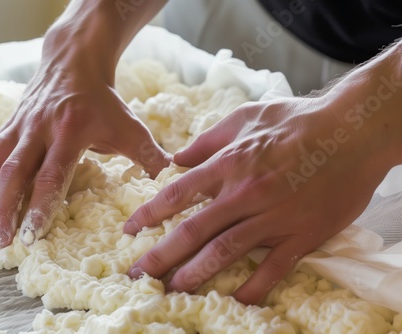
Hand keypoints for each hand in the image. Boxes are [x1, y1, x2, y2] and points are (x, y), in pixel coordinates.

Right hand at [0, 58, 169, 247]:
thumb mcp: (131, 126)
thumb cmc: (105, 101)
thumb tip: (175, 185)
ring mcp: (20, 126)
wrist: (75, 62)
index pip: (52, 174)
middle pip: (16, 172)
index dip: (40, 206)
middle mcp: (40, 129)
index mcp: (72, 131)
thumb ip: (150, 156)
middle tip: (6, 243)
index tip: (32, 235)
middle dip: (8, 209)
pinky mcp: (9, 125)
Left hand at [124, 96, 395, 304]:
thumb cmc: (296, 121)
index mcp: (228, 164)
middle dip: (160, 255)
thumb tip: (177, 158)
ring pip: (225, 252)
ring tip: (172, 289)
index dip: (148, 215)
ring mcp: (273, 216)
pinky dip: (253, 288)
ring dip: (194, 274)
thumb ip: (207, 140)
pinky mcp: (301, 235)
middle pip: (193, 230)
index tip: (129, 231)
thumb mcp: (245, 118)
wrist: (352, 132)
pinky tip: (235, 301)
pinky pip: (272, 268)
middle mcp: (245, 193)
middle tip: (138, 274)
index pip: (177, 194)